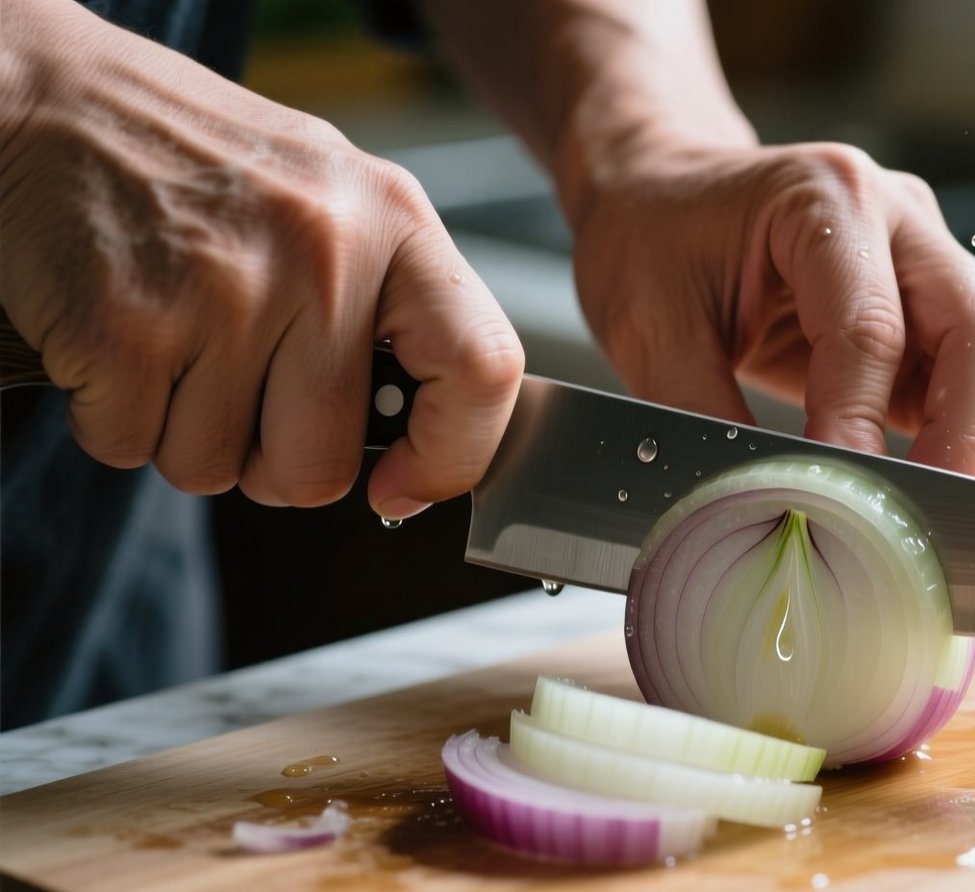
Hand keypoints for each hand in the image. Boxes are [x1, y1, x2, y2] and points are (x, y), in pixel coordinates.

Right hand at [0, 0, 523, 517]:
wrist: (49, 100)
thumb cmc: (199, 162)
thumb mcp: (331, 200)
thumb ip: (387, 307)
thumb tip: (424, 443)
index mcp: (393, 222)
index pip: (481, 369)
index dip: (451, 457)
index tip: (405, 487)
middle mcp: (323, 256)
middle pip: (323, 463)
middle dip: (271, 464)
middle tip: (238, 395)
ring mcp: (225, 294)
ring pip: (215, 468)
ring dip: (182, 433)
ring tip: (172, 339)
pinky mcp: (126, 328)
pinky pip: (132, 447)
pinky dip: (112, 415)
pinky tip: (118, 337)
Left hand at [568, 142, 974, 480]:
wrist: (658, 193)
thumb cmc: (652, 240)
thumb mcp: (649, 328)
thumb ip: (701, 414)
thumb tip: (747, 507)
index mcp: (825, 197)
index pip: (870, 328)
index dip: (861, 423)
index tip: (845, 499)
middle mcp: (897, 217)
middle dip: (965, 439)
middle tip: (931, 520)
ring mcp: (924, 259)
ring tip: (933, 519)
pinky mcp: (927, 309)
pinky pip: (970, 379)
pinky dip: (959, 440)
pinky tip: (925, 491)